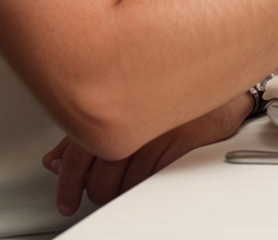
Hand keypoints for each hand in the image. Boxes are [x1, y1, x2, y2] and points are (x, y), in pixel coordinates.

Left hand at [43, 93, 251, 215]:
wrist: (222, 78)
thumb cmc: (176, 85)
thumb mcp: (125, 100)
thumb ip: (88, 127)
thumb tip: (55, 160)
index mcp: (112, 103)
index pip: (74, 158)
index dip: (66, 185)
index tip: (65, 198)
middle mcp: (130, 118)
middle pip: (97, 181)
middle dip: (99, 190)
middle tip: (105, 187)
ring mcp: (155, 133)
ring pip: (121, 187)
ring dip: (123, 191)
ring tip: (133, 178)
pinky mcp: (179, 144)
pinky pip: (149, 184)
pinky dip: (146, 187)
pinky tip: (154, 172)